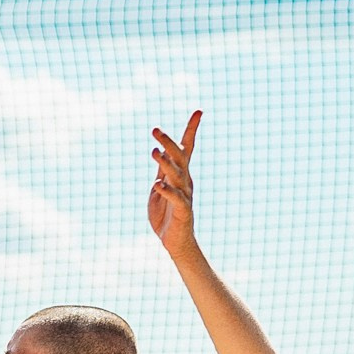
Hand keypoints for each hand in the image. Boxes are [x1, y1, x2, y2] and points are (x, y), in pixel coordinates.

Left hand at [149, 111, 200, 254]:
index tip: (199, 111)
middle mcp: (185, 182)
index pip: (188, 148)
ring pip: (177, 176)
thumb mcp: (160, 188)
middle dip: (169, 143)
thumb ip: (162, 171)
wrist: (175, 242)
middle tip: (155, 130)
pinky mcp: (183, 212)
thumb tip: (160, 150)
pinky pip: (176, 199)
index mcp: (180, 175)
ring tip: (154, 152)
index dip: (192, 130)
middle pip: (180, 158)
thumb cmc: (166, 214)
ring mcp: (185, 196)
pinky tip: (157, 184)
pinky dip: (167, 191)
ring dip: (166, 164)